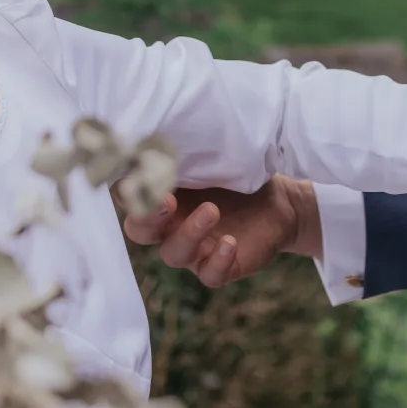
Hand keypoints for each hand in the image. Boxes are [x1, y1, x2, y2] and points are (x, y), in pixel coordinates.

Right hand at [121, 175, 320, 288]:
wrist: (278, 203)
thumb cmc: (236, 176)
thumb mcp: (213, 160)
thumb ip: (188, 157)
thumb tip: (168, 132)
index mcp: (162, 195)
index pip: (129, 194)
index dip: (128, 188)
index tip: (140, 171)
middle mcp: (169, 225)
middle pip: (139, 230)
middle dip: (146, 217)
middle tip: (166, 201)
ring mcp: (192, 249)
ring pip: (173, 253)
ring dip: (189, 233)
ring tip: (211, 212)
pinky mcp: (218, 266)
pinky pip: (209, 274)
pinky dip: (217, 261)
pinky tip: (229, 243)